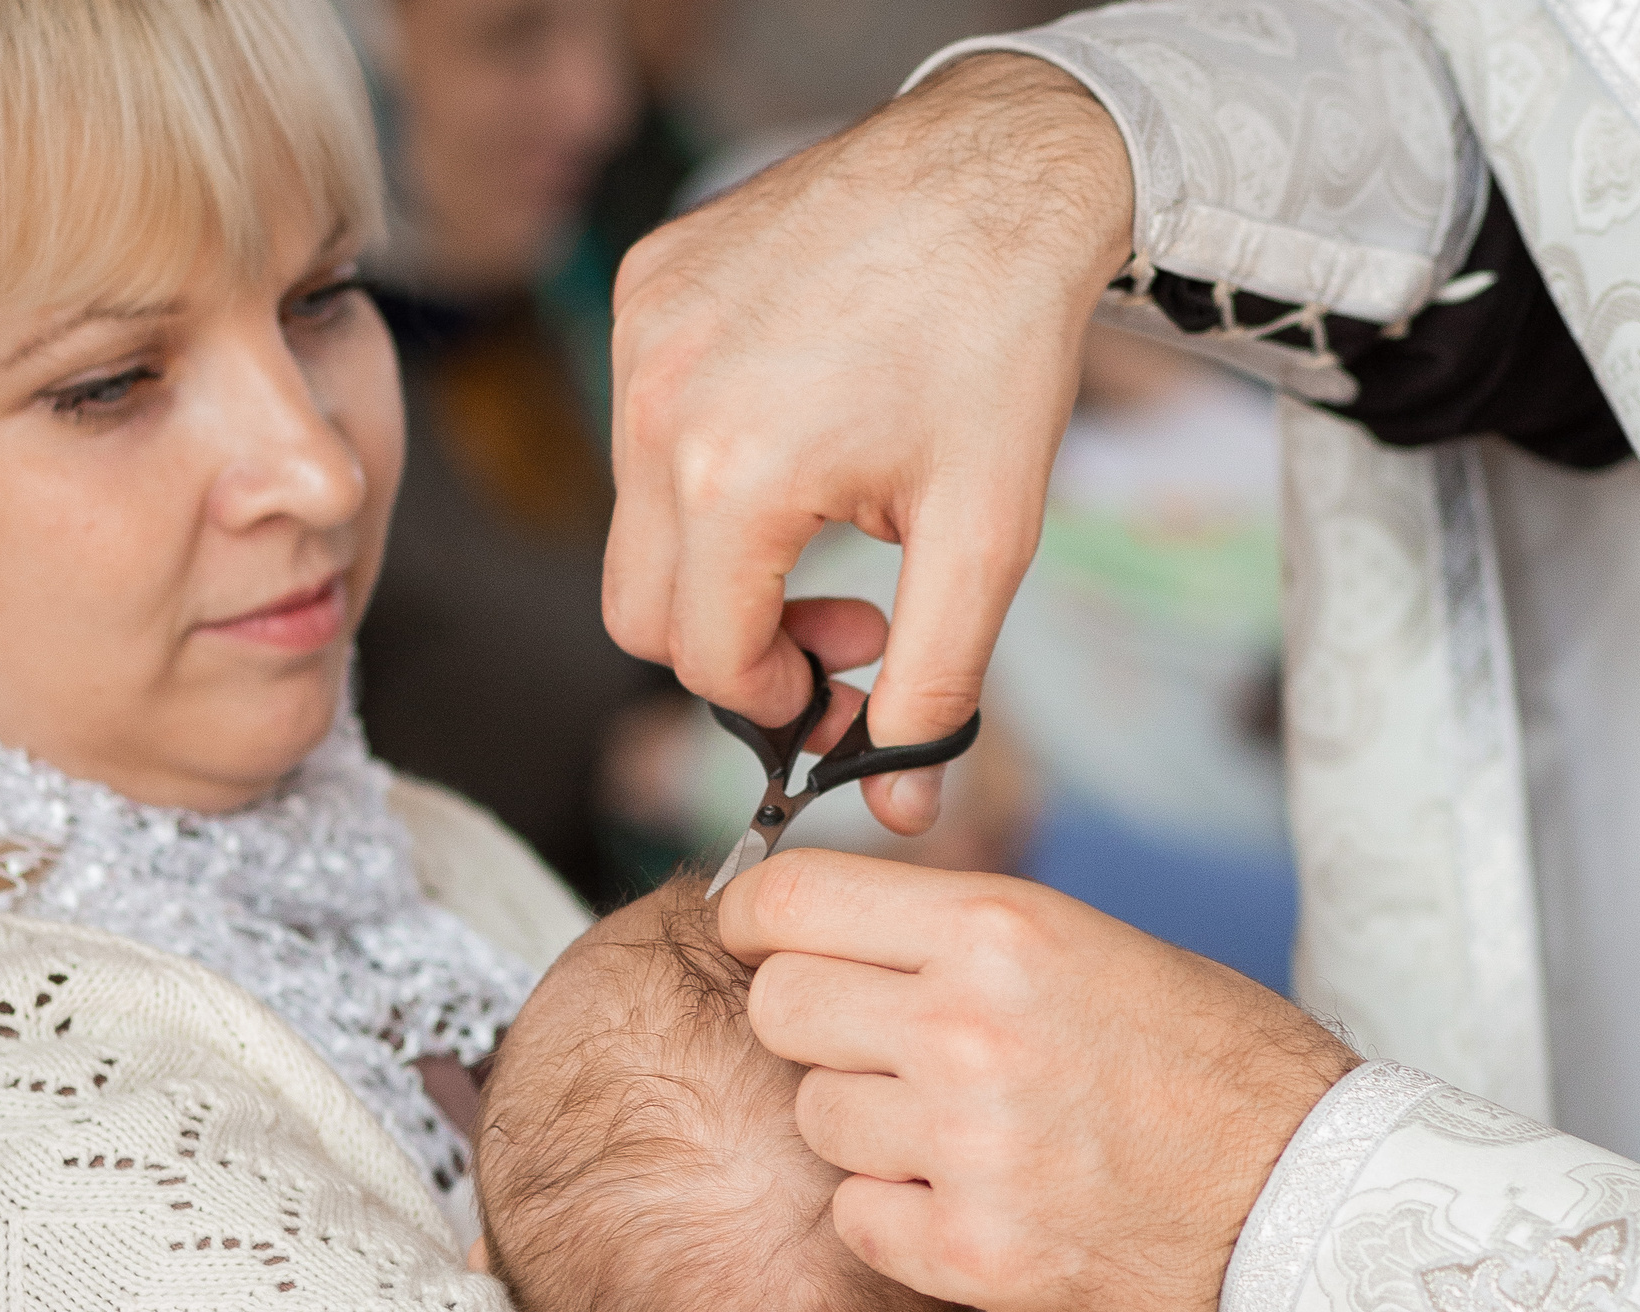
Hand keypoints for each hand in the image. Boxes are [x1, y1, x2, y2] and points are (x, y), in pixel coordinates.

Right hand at [605, 53, 1130, 833]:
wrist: (1002, 174)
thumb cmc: (1001, 349)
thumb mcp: (985, 538)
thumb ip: (933, 687)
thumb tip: (899, 810)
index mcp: (733, 476)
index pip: (705, 662)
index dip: (779, 703)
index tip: (847, 688)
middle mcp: (655, 405)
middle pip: (642, 612)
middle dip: (739, 646)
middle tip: (847, 620)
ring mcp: (637, 336)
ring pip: (637, 523)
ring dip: (726, 555)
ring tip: (837, 518)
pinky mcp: (642, 287)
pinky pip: (640, 424)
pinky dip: (708, 461)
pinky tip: (807, 429)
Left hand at [719, 851, 1359, 1311]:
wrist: (1315, 1191)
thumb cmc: (1212, 1059)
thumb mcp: (1086, 944)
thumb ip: (955, 935)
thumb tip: (824, 931)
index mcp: (998, 929)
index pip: (788, 902)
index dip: (757, 922)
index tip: (766, 944)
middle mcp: (967, 1026)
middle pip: (778, 1010)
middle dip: (814, 1027)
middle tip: (880, 1050)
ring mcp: (967, 1145)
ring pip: (814, 1118)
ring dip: (866, 1127)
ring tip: (960, 1132)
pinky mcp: (976, 1253)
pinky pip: (855, 1220)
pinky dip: (898, 1217)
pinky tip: (973, 1201)